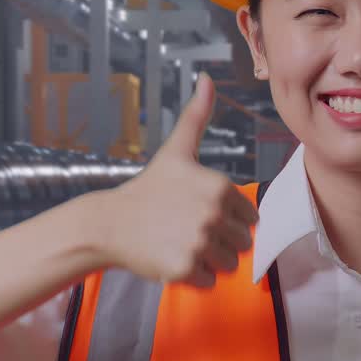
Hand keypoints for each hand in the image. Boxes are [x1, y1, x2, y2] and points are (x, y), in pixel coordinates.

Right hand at [94, 72, 258, 287]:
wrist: (110, 223)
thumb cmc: (149, 188)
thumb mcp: (177, 150)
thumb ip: (198, 116)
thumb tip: (208, 79)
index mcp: (221, 187)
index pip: (250, 219)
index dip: (228, 219)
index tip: (201, 212)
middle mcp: (214, 214)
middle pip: (242, 244)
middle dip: (220, 242)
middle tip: (189, 230)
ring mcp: (199, 242)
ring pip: (229, 265)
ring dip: (209, 260)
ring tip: (181, 243)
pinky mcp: (185, 268)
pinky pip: (210, 282)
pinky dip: (194, 277)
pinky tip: (172, 258)